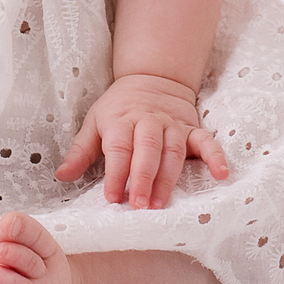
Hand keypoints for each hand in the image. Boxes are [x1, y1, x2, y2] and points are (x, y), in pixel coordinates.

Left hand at [55, 73, 230, 209]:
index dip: (116, 174)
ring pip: (173, 151)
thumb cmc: (119, 107)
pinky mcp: (192, 128)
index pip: (119, 149)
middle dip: (143, 178)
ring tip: (161, 203)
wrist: (152, 77)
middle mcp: (149, 121)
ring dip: (168, 177)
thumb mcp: (94, 122)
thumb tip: (62, 175)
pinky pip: (207, 141)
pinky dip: (216, 156)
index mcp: (121, 120)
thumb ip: (80, 151)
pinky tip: (221, 174)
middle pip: (147, 150)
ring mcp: (173, 125)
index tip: (112, 198)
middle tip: (138, 205)